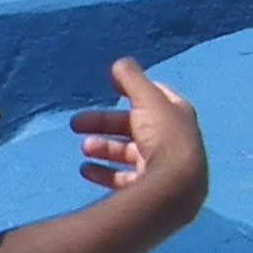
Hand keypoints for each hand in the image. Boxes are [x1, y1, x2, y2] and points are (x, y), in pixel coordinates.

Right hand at [69, 59, 205, 214]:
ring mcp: (162, 168)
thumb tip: (119, 63)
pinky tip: (86, 170)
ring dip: (103, 148)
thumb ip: (131, 79)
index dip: (134, 90)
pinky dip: (103, 173)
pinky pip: (122, 179)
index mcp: (177, 116)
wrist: (175, 186)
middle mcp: (173, 141)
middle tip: (76, 124)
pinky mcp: (150, 190)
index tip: (111, 88)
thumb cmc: (163, 138)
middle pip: (134, 127)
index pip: (156, 98)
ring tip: (84, 148)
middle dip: (105, 124)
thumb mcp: (146, 100)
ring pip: (127, 153)